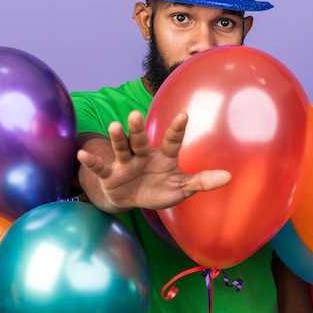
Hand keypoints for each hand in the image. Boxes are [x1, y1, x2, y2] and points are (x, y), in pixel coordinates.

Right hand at [77, 110, 231, 212]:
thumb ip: (202, 182)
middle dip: (138, 129)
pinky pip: (101, 168)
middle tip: (135, 113)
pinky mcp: (111, 176)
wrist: (131, 199)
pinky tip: (82, 155)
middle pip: (141, 140)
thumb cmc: (159, 189)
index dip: (177, 130)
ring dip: (118, 138)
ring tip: (114, 126)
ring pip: (122, 148)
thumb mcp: (181, 188)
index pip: (171, 141)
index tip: (183, 115)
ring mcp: (126, 164)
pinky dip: (92, 162)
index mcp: (163, 157)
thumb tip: (229, 177)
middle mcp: (143, 155)